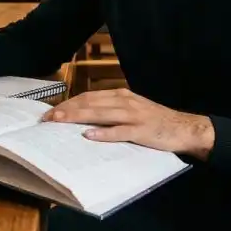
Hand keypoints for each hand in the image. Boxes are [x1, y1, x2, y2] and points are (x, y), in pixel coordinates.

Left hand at [42, 88, 214, 159]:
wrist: (183, 127)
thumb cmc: (154, 120)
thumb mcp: (131, 110)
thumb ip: (110, 111)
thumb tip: (84, 116)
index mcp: (120, 95)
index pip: (88, 97)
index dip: (68, 103)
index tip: (51, 112)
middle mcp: (124, 101)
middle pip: (89, 102)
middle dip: (66, 109)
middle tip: (47, 118)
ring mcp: (133, 115)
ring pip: (100, 113)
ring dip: (78, 117)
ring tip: (60, 122)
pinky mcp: (141, 130)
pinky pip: (119, 131)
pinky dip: (104, 133)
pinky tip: (90, 135)